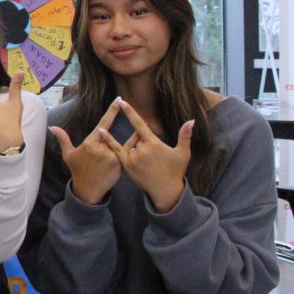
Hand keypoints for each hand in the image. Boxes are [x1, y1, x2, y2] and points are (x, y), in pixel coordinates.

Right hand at [51, 100, 123, 204]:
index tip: (119, 100)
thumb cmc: (78, 170)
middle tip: (98, 156)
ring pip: (117, 145)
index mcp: (90, 143)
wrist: (89, 189)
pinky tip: (114, 161)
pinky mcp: (120, 164)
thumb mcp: (69, 154)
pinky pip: (125, 154)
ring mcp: (112, 157)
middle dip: (106, 142)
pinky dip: (124, 153)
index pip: (103, 123)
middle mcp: (102, 149)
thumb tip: (52, 127)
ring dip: (113, 149)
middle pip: (110, 136)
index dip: (112, 111)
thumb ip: (63, 139)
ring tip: (103, 162)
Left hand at [102, 98, 191, 212]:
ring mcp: (133, 158)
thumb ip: (185, 135)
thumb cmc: (176, 171)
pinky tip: (101, 131)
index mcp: (153, 144)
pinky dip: (109, 141)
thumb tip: (192, 120)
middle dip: (144, 141)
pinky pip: (117, 151)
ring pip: (130, 145)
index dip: (130, 112)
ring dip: (136, 147)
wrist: (166, 191)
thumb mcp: (183, 153)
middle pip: (137, 137)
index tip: (122, 101)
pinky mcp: (127, 166)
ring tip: (149, 162)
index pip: (139, 124)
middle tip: (154, 157)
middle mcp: (141, 150)